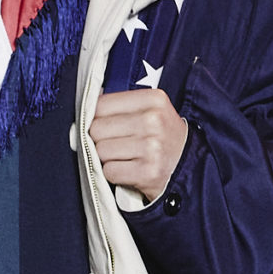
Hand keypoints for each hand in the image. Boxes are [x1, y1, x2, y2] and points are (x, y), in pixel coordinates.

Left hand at [88, 88, 188, 202]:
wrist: (189, 167)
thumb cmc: (163, 138)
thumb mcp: (151, 111)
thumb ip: (119, 107)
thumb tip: (82, 112)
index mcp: (153, 99)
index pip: (101, 104)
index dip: (95, 118)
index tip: (105, 125)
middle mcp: (153, 120)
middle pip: (97, 128)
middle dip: (101, 139)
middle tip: (117, 144)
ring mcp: (151, 147)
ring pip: (100, 151)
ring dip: (106, 158)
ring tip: (125, 158)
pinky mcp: (148, 172)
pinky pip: (109, 171)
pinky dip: (114, 174)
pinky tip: (128, 170)